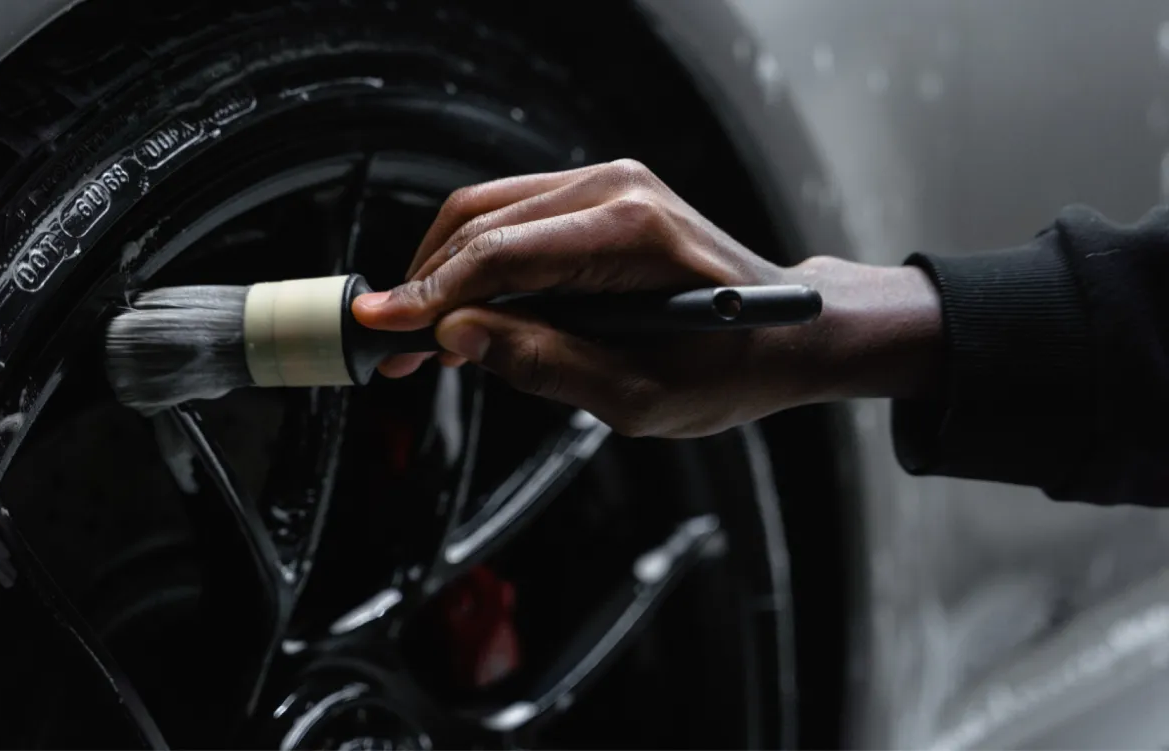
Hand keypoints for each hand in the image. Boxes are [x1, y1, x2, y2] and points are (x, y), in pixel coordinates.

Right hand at [352, 159, 941, 436]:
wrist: (788, 332)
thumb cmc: (732, 366)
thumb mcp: (640, 396)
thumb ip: (545, 364)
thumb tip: (459, 338)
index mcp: (628, 232)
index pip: (498, 253)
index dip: (429, 293)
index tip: (381, 327)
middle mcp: (614, 188)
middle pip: (479, 220)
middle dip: (425, 284)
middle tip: (394, 347)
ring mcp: (608, 184)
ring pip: (486, 212)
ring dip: (444, 273)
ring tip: (423, 339)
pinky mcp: (601, 197)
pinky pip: (514, 219)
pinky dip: (477, 263)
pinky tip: (466, 313)